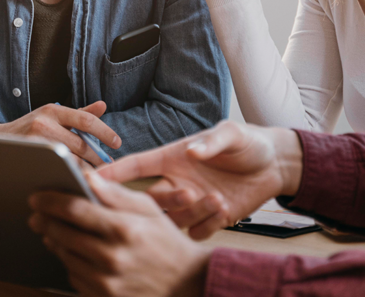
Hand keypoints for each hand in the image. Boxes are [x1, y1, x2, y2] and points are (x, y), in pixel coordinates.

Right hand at [0, 101, 121, 166]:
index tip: (117, 143)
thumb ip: (78, 114)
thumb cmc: (29, 129)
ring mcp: (35, 141)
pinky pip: (56, 169)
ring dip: (86, 170)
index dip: (105, 132)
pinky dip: (70, 175)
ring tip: (97, 176)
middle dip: (98, 159)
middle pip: (81, 145)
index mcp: (53, 110)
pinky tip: (77, 180)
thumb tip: (103, 106)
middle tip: (108, 167)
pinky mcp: (29, 157)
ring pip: (70, 161)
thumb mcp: (52, 116)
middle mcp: (44, 123)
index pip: (86, 120)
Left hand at [29, 172, 209, 296]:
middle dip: (45, 221)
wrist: (185, 283)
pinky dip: (70, 263)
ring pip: (65, 257)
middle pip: (62, 234)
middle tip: (36, 213)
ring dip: (55, 241)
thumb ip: (115, 193)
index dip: (50, 201)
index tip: (36, 196)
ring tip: (53, 230)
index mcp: (123, 229)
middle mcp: (112, 258)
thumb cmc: (165, 241)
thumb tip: (87, 177)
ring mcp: (106, 282)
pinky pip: (74, 277)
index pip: (74, 210)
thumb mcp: (148, 209)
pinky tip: (73, 252)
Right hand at [98, 121, 302, 239]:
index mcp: (173, 157)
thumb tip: (193, 151)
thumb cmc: (248, 143)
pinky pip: (197, 231)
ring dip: (191, 212)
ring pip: (173, 219)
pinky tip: (225, 210)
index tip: (90, 178)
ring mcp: (192, 203)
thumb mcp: (232, 134)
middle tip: (187, 193)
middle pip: (149, 200)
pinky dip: (208, 224)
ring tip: (217, 199)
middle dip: (162, 201)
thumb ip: (211, 142)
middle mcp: (177, 181)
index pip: (136, 166)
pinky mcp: (209, 219)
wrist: (274, 165)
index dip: (113, 172)